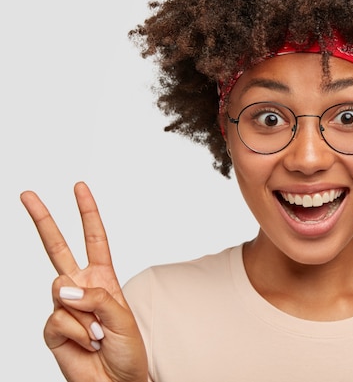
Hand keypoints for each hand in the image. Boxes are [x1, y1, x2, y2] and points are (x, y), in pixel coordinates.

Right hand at [21, 182, 147, 381]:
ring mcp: (64, 306)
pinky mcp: (52, 328)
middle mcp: (81, 286)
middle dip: (43, 219)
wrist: (117, 380)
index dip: (87, 213)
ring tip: (97, 334)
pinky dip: (75, 332)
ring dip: (84, 315)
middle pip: (57, 248)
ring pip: (60, 290)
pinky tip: (85, 343)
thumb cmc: (128, 349)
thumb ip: (96, 296)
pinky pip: (57, 318)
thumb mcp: (122, 316)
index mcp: (103, 277)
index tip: (80, 187)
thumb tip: (62, 287)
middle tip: (27, 194)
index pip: (93, 238)